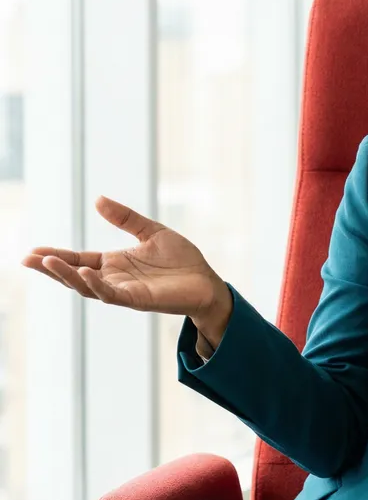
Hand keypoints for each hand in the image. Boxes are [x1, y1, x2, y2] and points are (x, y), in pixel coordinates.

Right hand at [21, 195, 226, 321]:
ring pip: (87, 287)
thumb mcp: (151, 231)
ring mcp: (125, 291)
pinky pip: (112, 294)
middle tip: (27, 258)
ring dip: (67, 276)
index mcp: (115, 263)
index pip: (79, 259)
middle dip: (51, 268)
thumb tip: (97, 199)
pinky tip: (86, 274)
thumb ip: (126, 218)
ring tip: (48, 262)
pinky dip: (97, 285)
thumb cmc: (181, 260)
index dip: (57, 255)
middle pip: (75, 275)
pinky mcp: (138, 300)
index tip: (33, 250)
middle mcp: (115, 278)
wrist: (207, 281)